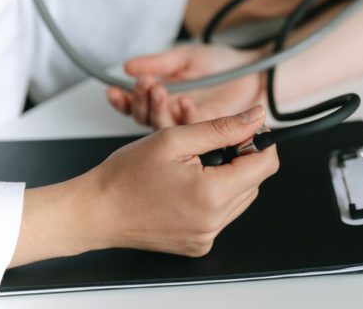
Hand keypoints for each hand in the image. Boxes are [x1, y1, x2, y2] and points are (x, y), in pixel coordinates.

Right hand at [11, 106, 278, 266]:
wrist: (96, 211)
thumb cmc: (126, 175)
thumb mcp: (176, 139)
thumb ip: (222, 127)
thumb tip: (256, 117)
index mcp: (212, 195)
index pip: (266, 165)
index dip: (260, 142)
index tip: (245, 130)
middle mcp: (214, 222)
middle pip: (254, 181)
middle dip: (239, 158)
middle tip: (206, 146)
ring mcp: (206, 236)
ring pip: (240, 197)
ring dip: (226, 177)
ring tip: (193, 166)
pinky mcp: (198, 244)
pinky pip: (222, 215)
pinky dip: (213, 197)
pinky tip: (186, 187)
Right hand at [107, 44, 264, 127]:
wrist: (255, 70)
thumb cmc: (223, 64)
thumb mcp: (186, 57)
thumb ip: (159, 63)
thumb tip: (128, 67)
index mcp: (165, 99)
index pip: (136, 105)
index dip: (124, 100)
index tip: (114, 89)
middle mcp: (175, 117)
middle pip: (146, 119)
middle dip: (140, 101)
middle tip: (145, 84)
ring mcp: (191, 129)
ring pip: (165, 128)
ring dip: (158, 109)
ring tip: (159, 89)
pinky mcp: (209, 135)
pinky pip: (192, 131)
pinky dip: (186, 115)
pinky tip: (185, 101)